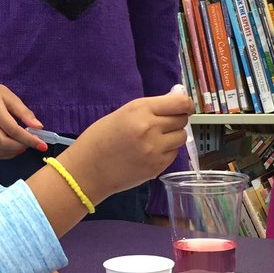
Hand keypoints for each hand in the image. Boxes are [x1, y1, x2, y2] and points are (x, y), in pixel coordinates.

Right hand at [0, 82, 45, 159]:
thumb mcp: (12, 98)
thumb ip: (25, 113)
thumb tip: (39, 127)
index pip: (13, 130)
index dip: (29, 139)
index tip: (42, 145)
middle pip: (4, 143)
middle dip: (22, 146)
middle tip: (33, 143)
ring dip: (15, 152)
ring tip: (24, 144)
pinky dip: (7, 154)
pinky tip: (14, 147)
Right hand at [65, 91, 192, 202]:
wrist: (87, 170)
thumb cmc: (99, 138)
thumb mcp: (122, 114)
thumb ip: (149, 109)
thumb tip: (174, 102)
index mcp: (140, 110)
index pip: (179, 103)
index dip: (186, 104)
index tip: (185, 106)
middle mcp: (150, 128)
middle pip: (181, 120)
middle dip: (176, 120)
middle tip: (164, 124)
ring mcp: (155, 149)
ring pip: (181, 137)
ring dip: (173, 136)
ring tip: (156, 140)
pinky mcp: (157, 167)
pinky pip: (173, 154)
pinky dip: (166, 152)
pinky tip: (150, 153)